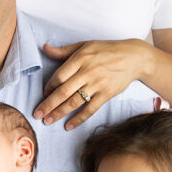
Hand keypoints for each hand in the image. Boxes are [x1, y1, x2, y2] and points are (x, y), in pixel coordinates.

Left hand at [34, 39, 149, 129]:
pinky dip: (78, 119)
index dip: (48, 87)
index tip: (43, 95)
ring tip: (48, 120)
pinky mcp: (106, 94)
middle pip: (63, 92)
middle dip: (48, 105)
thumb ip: (64, 51)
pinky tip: (68, 125)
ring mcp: (97, 84)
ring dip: (59, 113)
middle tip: (37, 114)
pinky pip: (90, 109)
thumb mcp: (85, 45)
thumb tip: (45, 48)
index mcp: (80, 58)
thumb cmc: (107, 50)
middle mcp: (88, 72)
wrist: (134, 57)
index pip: (59, 76)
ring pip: (74, 102)